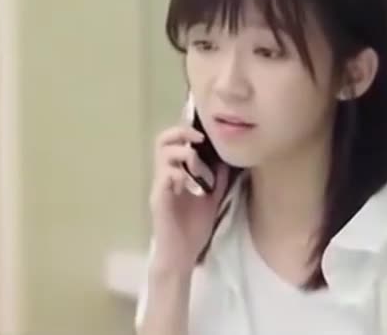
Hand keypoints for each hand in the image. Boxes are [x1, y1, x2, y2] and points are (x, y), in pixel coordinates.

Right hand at [148, 125, 228, 274]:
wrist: (181, 256)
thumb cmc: (192, 229)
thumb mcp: (211, 199)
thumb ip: (218, 180)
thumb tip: (227, 160)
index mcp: (175, 174)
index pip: (172, 142)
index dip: (185, 131)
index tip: (205, 135)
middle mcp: (164, 177)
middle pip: (162, 141)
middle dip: (181, 133)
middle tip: (199, 139)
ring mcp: (160, 187)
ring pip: (163, 155)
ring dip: (184, 154)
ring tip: (198, 167)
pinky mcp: (159, 200)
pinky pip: (165, 177)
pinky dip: (179, 174)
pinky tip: (190, 185)